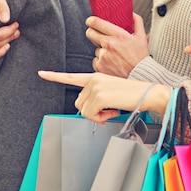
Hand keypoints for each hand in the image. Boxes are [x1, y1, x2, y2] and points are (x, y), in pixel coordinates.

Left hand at [38, 70, 171, 123]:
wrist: (148, 93)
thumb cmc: (133, 95)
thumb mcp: (111, 92)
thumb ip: (96, 97)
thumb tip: (88, 110)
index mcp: (95, 76)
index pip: (71, 76)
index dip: (54, 76)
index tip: (41, 73)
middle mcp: (93, 79)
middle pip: (78, 103)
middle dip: (91, 111)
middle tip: (108, 110)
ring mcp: (96, 87)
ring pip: (84, 110)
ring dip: (98, 115)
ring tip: (113, 109)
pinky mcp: (100, 96)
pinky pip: (92, 115)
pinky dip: (102, 118)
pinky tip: (114, 110)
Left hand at [86, 13, 149, 77]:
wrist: (139, 76)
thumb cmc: (140, 58)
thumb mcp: (142, 37)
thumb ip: (137, 22)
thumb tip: (132, 14)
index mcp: (118, 35)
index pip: (96, 22)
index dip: (91, 21)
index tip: (91, 21)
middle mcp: (109, 45)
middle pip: (90, 33)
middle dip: (93, 33)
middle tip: (99, 36)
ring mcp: (103, 57)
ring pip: (95, 49)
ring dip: (101, 50)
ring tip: (113, 55)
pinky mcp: (99, 67)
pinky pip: (96, 60)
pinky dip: (101, 61)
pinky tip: (111, 63)